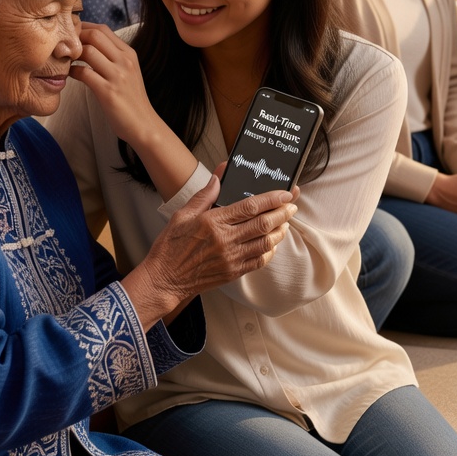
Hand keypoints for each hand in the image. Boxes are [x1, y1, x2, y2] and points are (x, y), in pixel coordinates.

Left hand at [70, 23, 161, 146]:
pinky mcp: (108, 92)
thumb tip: (90, 45)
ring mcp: (117, 76)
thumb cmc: (131, 99)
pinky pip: (84, 73)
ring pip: (88, 51)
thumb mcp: (128, 72)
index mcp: (129, 54)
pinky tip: (69, 74)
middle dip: (75, 36)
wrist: (143, 124)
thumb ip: (113, 57)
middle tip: (64, 45)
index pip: (103, 29)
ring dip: (72, 53)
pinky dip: (72, 71)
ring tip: (65, 60)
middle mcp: (124, 61)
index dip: (83, 27)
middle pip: (95, 35)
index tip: (71, 34)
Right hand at [133, 170, 297, 310]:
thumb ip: (205, 195)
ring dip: (279, 231)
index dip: (272, 198)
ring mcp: (231, 258)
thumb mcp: (182, 215)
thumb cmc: (170, 246)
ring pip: (265, 243)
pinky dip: (270, 251)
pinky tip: (272, 244)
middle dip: (282, 213)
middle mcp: (225, 240)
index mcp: (213, 222)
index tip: (286, 192)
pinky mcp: (233, 273)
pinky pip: (258, 261)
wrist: (164, 280)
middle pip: (263, 224)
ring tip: (285, 222)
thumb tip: (219, 175)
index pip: (251, 206)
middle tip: (292, 205)